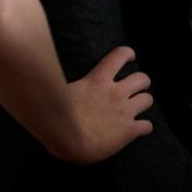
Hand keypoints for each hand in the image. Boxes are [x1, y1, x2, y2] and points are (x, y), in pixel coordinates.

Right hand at [56, 46, 152, 164]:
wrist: (67, 137)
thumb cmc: (57, 115)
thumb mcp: (61, 89)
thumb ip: (65, 81)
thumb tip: (44, 72)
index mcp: (98, 80)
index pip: (120, 55)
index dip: (128, 54)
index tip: (131, 57)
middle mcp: (115, 93)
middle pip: (142, 78)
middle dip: (143, 82)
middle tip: (138, 87)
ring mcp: (124, 111)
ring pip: (148, 99)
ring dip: (145, 102)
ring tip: (141, 106)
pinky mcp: (129, 130)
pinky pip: (147, 126)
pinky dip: (145, 127)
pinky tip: (140, 130)